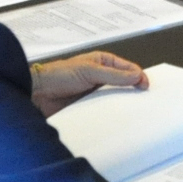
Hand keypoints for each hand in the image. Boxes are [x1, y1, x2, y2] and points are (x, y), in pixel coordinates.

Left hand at [29, 51, 146, 117]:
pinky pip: (105, 111)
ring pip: (116, 98)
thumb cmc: (59, 75)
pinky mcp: (90, 107)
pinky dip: (111, 114)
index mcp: (104, 62)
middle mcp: (102, 77)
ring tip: (133, 112)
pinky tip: (117, 119)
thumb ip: (114, 75)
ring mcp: (96, 92)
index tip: (145, 87)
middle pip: (125, 84)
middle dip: (133, 91)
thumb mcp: (89, 71)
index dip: (139, 76)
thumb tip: (137, 76)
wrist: (37, 94)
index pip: (129, 68)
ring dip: (122, 104)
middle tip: (144, 101)